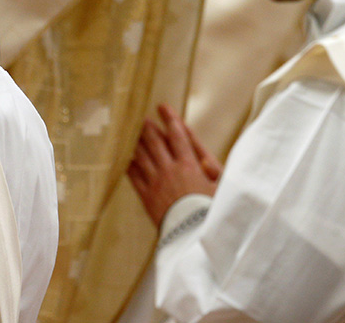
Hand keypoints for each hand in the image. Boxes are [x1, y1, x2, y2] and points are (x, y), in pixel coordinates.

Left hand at [127, 104, 221, 227]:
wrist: (193, 236)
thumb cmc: (211, 213)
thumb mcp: (220, 189)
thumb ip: (212, 170)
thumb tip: (202, 159)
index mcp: (189, 165)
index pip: (178, 136)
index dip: (170, 119)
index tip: (162, 107)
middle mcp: (169, 170)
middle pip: (155, 142)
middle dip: (148, 128)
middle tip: (141, 117)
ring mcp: (155, 183)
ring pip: (142, 156)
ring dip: (136, 141)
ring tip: (130, 131)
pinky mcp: (147, 197)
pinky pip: (134, 176)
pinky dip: (128, 164)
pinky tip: (123, 156)